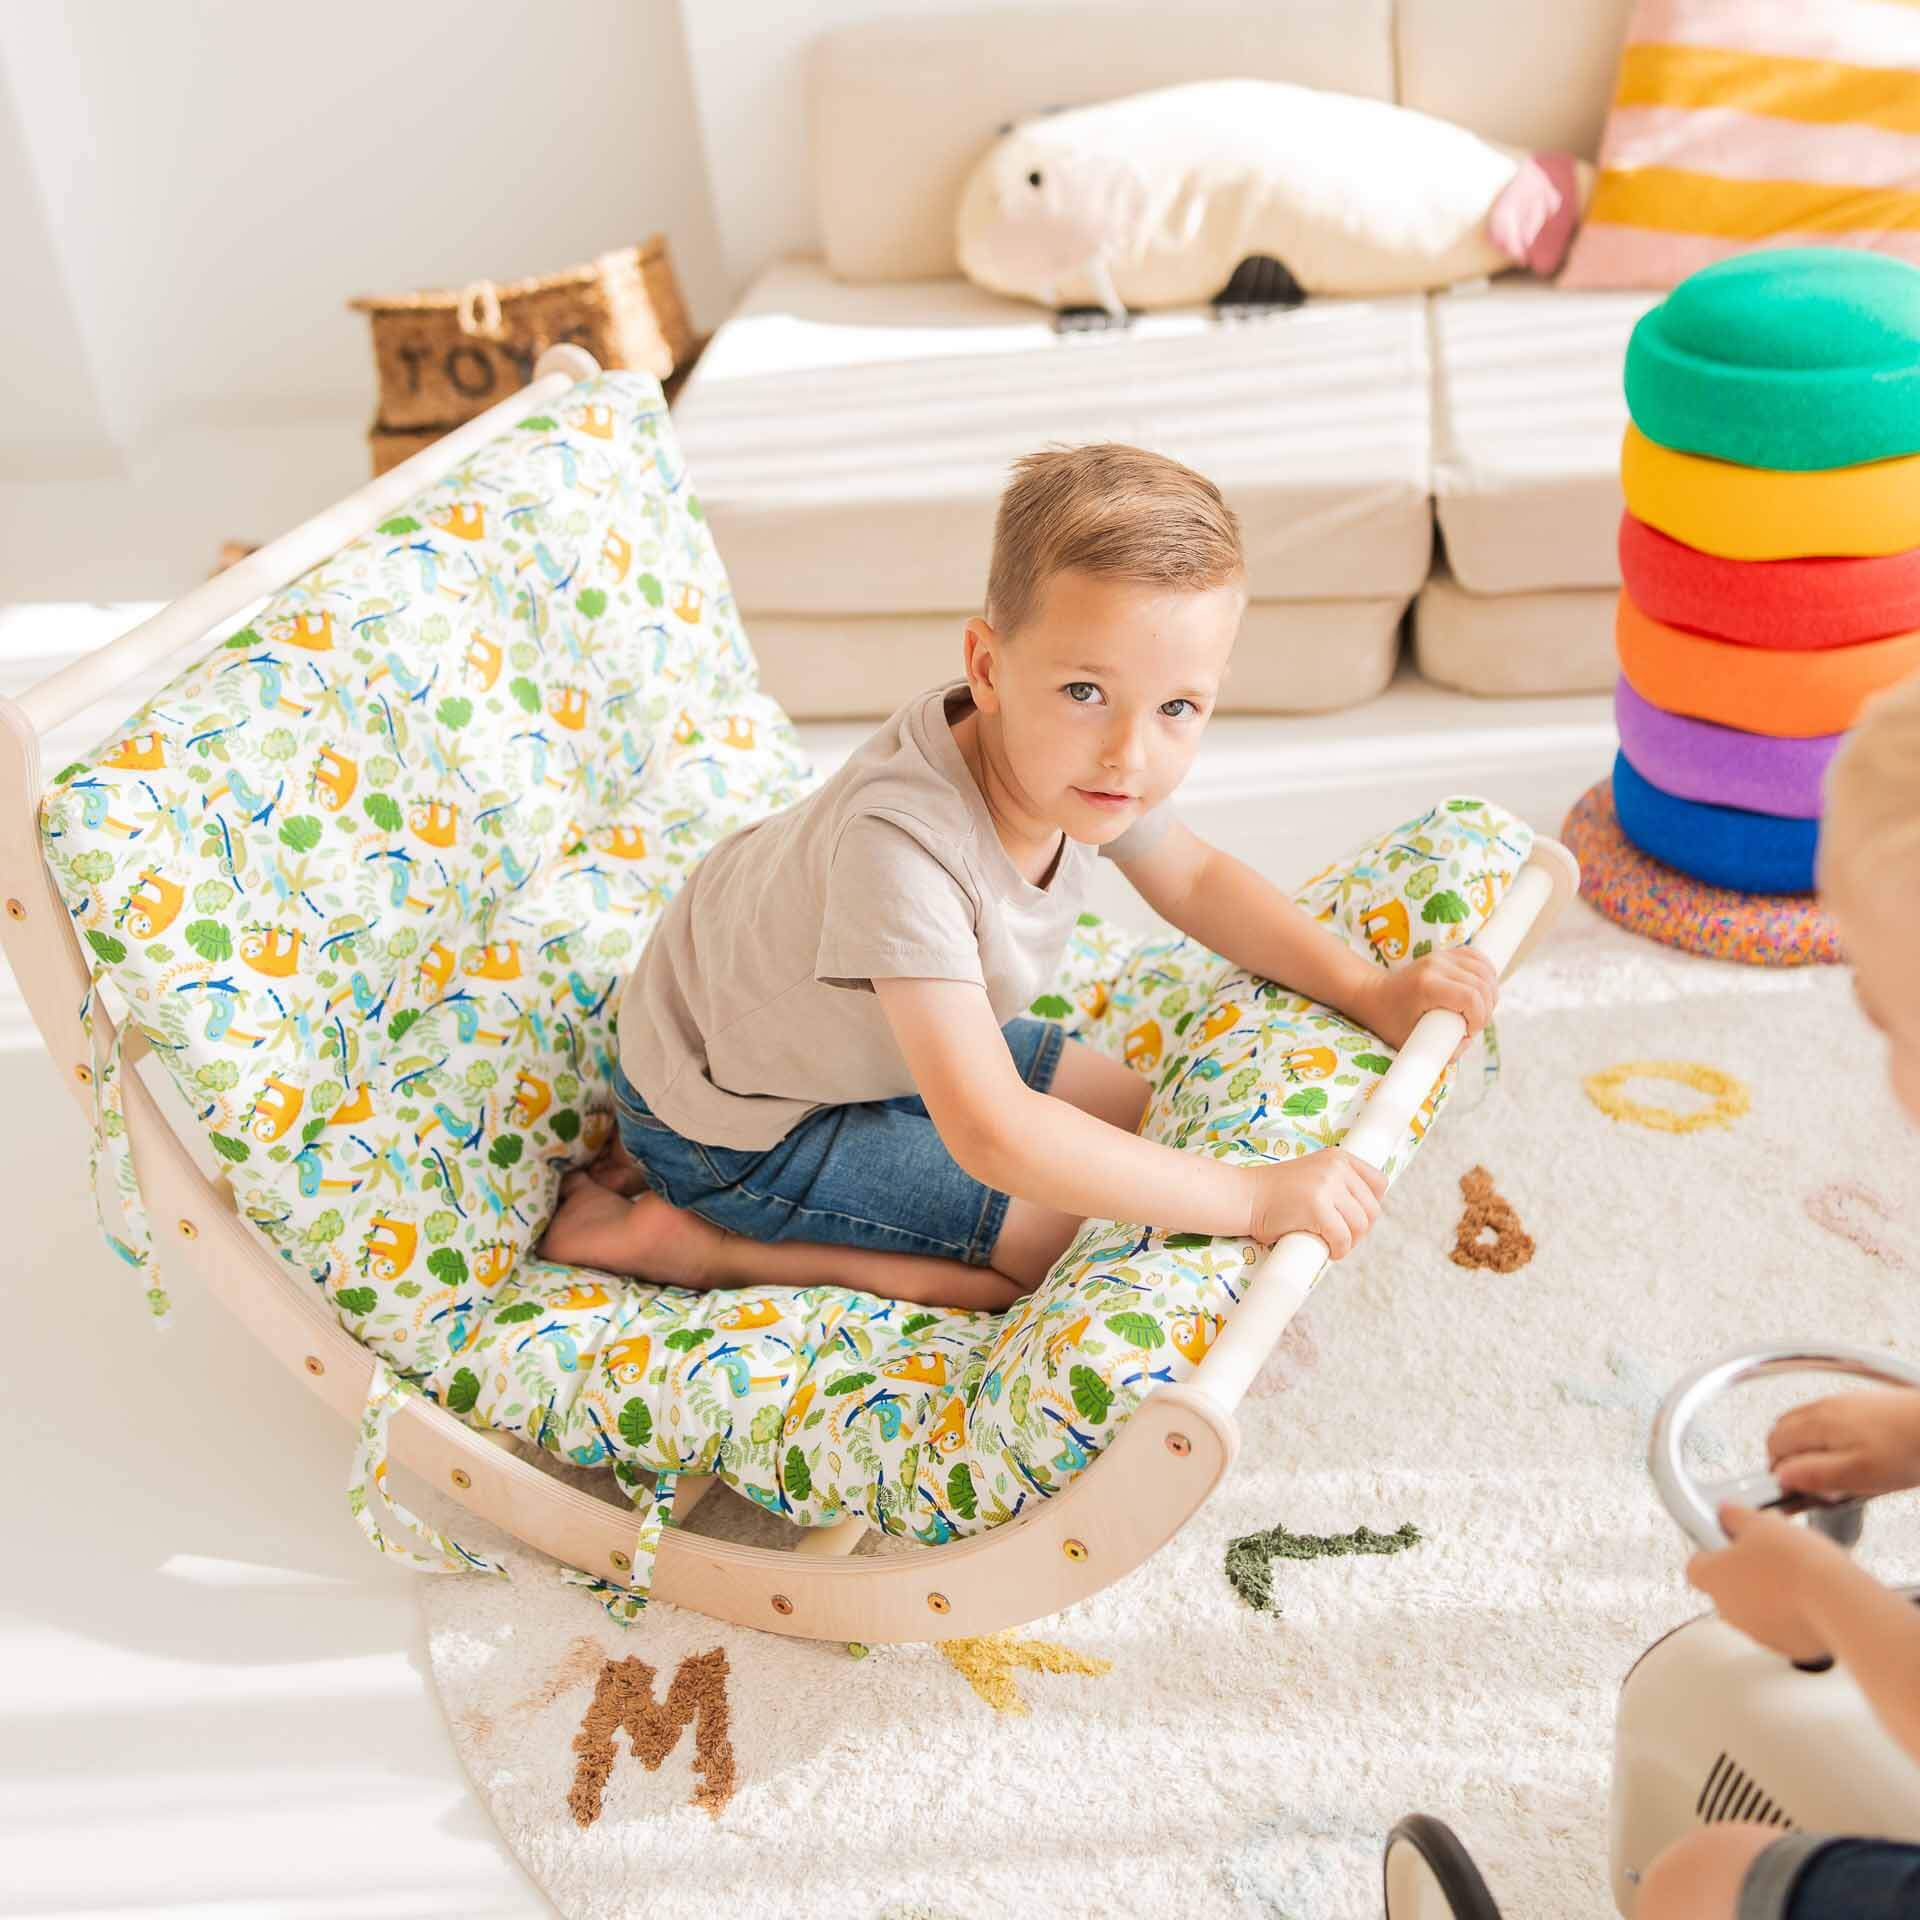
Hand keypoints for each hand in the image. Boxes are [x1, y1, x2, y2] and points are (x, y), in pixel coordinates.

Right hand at [1245, 1148, 1387, 1257]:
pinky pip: (1343, 1238)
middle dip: (1360, 1229)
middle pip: (1372, 1209)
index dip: (1370, 1206)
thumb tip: (1367, 1213)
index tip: (1354, 1218)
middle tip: (1340, 1237)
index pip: (1379, 1183)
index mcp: (1338, 1157)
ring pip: (1360, 1226)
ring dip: (1349, 1242)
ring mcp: (1327, 1185)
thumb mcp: (1313, 1175)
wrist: (1244, 1197)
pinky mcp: (1318, 1207)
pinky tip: (1326, 1250)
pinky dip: (1338, 1250)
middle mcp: (1336, 1167)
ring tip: (1332, 1244)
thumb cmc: (1275, 1194)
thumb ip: (1338, 1184)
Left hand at [1353, 946, 1498, 1054]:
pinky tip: (1483, 989)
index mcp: (1426, 986)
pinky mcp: (1445, 954)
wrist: (1373, 995)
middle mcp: (1435, 966)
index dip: (1479, 1018)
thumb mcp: (1411, 1042)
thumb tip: (1466, 1042)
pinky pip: (1477, 957)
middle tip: (1474, 1025)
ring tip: (1480, 1010)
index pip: (1470, 998)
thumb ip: (1440, 1050)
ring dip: (1490, 992)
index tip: (1469, 1032)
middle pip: (1481, 984)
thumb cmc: (1389, 1021)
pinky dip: (1486, 973)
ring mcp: (1441, 956)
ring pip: (1484, 969)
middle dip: (1486, 1009)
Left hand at [1685, 1503, 1845, 1662]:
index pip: (1696, 1565)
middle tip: (1770, 1552)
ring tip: (1798, 1573)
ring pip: (1756, 1607)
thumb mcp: (1760, 1523)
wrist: (1838, 1603)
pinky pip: (1783, 1626)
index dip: (1712, 1550)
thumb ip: (1735, 1516)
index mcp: (1711, 1578)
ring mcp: (1756, 1632)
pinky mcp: (1786, 1647)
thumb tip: (1726, 1513)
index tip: (1731, 1539)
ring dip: (1770, 1592)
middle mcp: (1727, 1610)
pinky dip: (1793, 1613)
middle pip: (1727, 1586)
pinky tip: (1813, 1597)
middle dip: (1746, 1570)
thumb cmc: (1794, 1563)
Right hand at [1769, 1389, 1919, 1500]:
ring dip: (1806, 1447)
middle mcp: (1824, 1407)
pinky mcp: (1859, 1404)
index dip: (1778, 1469)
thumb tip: (1781, 1476)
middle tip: (1811, 1482)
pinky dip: (1826, 1439)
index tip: (1795, 1489)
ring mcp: (1841, 1402)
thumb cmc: (1909, 1450)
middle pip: (1783, 1429)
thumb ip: (1814, 1475)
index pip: (1774, 1443)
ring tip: (1834, 1471)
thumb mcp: (1859, 1476)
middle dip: (1788, 1457)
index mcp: (1817, 1423)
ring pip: (1804, 1424)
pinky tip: (1852, 1456)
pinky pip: (1827, 1420)